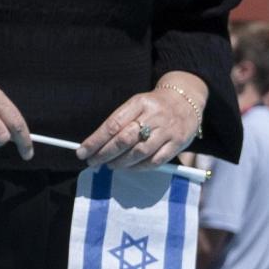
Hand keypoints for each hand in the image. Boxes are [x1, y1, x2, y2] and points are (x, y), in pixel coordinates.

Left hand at [79, 87, 201, 168]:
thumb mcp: (136, 105)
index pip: (113, 124)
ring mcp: (167, 130)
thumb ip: (120, 122)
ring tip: (110, 165)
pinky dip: (140, 167)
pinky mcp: (178, 143)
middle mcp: (153, 116)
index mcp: (138, 103)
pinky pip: (156, 161)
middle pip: (124, 139)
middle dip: (105, 153)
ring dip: (121, 162)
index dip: (95, 141)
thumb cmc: (153, 106)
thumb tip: (96, 144)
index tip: (82, 152)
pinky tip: (130, 168)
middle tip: (93, 162)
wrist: (186, 100)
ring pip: (140, 152)